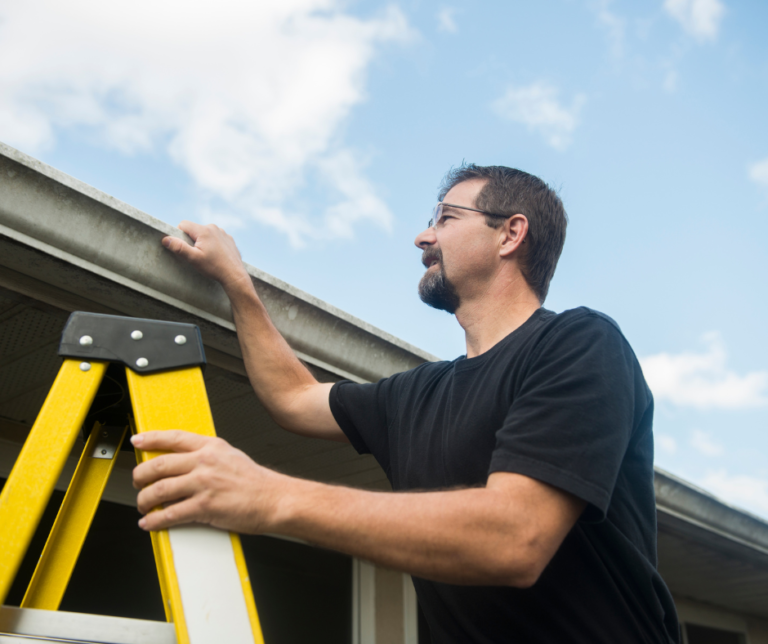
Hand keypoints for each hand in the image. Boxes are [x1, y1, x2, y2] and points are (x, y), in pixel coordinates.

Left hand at [131, 431, 287, 532]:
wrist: (274, 499)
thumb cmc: (255, 481)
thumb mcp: (230, 456)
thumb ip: (207, 455)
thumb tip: (182, 461)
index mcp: (211, 447)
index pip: (173, 437)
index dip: (151, 438)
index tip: (137, 441)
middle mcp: (205, 462)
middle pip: (159, 465)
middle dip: (140, 476)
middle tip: (137, 483)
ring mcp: (204, 484)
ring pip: (159, 490)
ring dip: (144, 501)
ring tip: (143, 506)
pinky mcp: (205, 506)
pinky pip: (170, 514)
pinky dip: (155, 521)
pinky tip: (150, 522)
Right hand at [162, 221, 250, 291]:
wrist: (234, 275)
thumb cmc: (214, 267)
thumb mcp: (193, 259)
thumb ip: (179, 248)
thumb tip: (165, 239)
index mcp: (204, 230)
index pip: (183, 224)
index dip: (179, 235)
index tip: (184, 247)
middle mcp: (214, 228)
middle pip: (194, 229)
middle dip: (192, 239)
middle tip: (196, 254)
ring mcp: (223, 233)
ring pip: (205, 233)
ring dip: (203, 242)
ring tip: (207, 256)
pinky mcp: (229, 239)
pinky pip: (215, 238)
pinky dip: (213, 244)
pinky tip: (216, 255)